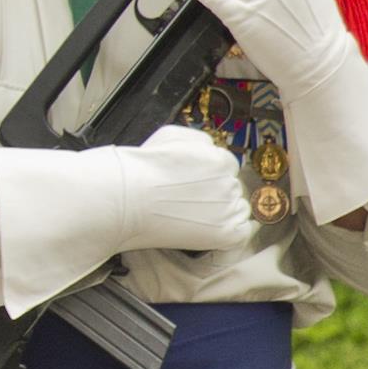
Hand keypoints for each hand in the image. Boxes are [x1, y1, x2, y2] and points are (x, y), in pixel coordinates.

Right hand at [120, 126, 258, 251]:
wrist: (125, 199)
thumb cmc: (142, 168)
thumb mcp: (170, 135)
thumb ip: (199, 140)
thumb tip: (212, 149)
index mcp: (220, 160)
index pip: (226, 168)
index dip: (208, 177)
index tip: (192, 187)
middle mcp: (230, 182)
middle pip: (231, 188)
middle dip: (214, 194)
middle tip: (187, 202)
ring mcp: (229, 209)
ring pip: (237, 209)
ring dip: (222, 213)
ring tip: (190, 217)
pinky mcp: (227, 234)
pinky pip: (242, 232)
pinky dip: (230, 232)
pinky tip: (208, 230)